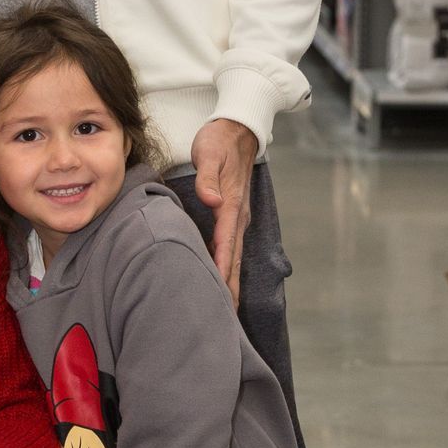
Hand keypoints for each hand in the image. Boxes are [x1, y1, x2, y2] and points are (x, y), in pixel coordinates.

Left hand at [191, 117, 258, 304]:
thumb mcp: (211, 153)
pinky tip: (220, 282)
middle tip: (225, 319)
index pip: (225, 242)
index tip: (217, 291)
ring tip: (225, 311)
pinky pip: (230, 249)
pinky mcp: (232, 216)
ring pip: (233, 257)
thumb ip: (209, 177)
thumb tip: (212, 200)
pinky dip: (226, 269)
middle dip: (229, 288)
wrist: (238, 128)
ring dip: (229, 283)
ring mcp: (237, 218)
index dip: (221, 267)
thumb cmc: (220, 140)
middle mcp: (238, 216)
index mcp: (232, 204)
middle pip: (233, 259)